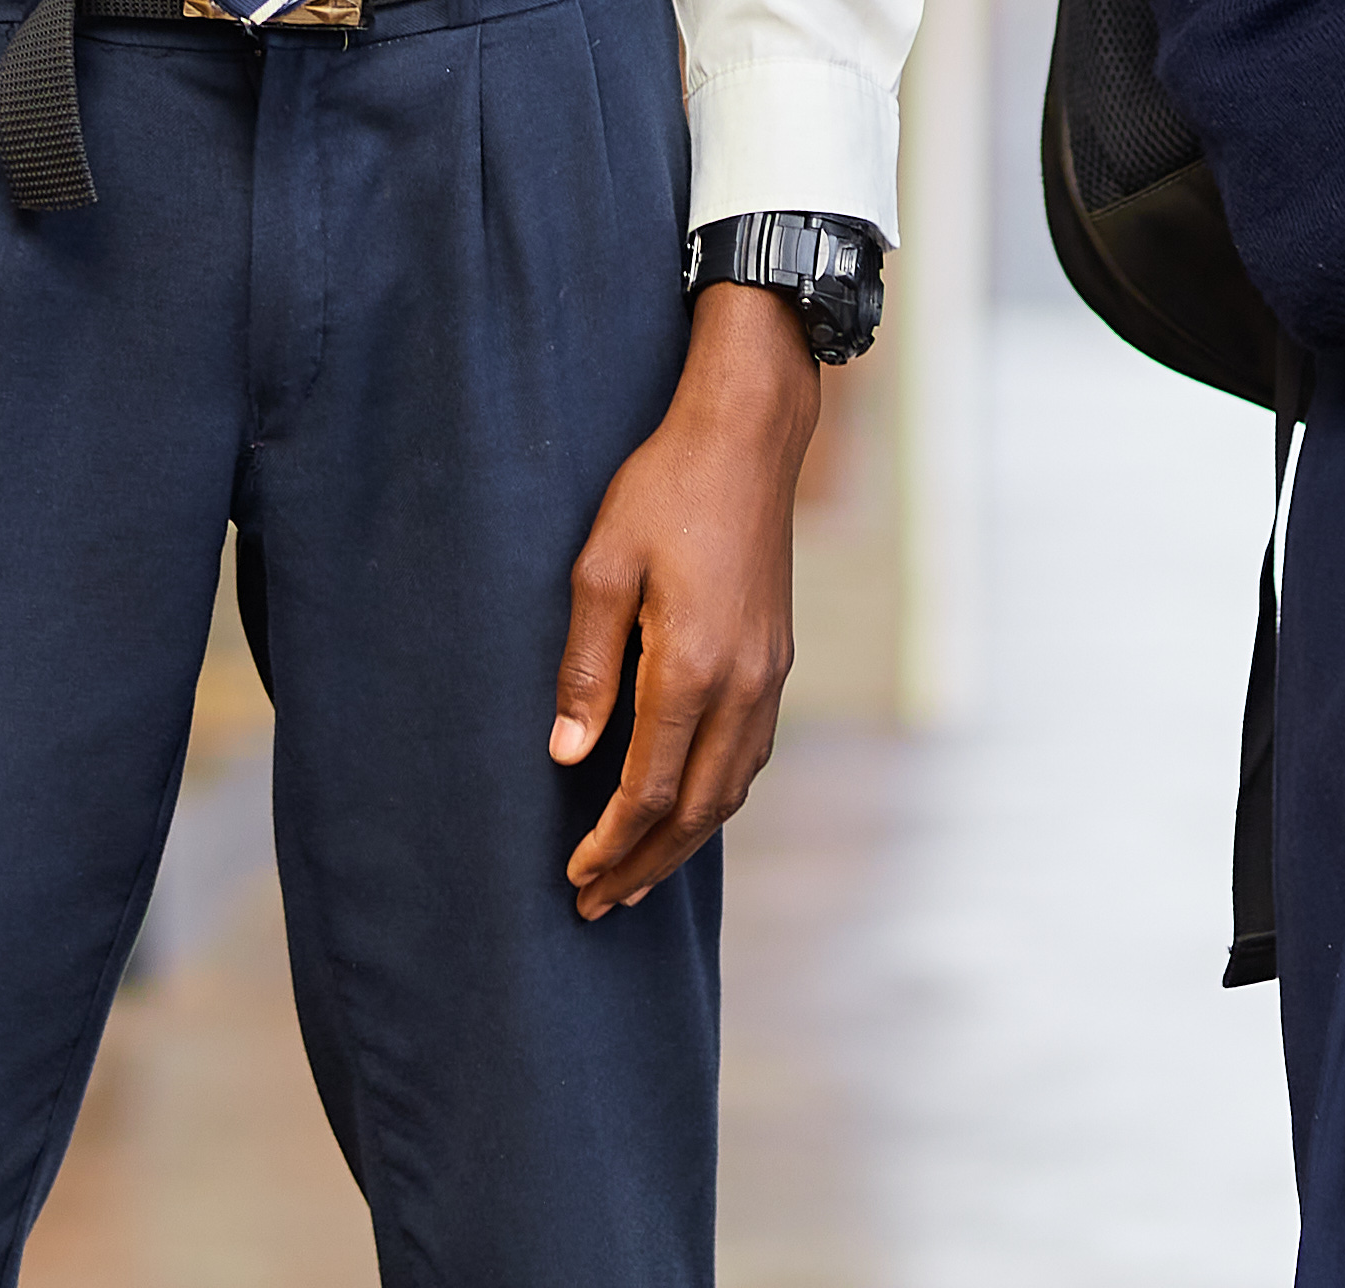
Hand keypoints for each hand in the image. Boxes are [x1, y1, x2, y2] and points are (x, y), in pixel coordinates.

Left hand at [550, 283, 818, 917]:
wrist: (748, 439)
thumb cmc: (662, 492)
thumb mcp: (600, 569)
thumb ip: (584, 670)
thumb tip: (567, 758)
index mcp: (690, 668)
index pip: (647, 790)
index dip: (609, 844)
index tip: (573, 877)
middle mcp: (741, 686)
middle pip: (694, 810)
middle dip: (644, 866)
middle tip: (597, 905)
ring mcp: (768, 677)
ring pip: (729, 791)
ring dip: (682, 843)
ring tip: (636, 876)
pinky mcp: (777, 661)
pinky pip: (749, 757)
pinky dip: (714, 800)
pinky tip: (685, 808)